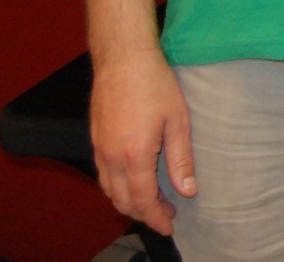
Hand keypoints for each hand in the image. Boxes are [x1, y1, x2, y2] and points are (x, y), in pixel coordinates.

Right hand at [89, 47, 194, 234]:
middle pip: (122, 200)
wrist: (123, 58)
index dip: (156, 217)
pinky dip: (115, 186)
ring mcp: (99, 148)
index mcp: (134, 155)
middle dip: (142, 214)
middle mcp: (111, 157)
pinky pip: (102, 173)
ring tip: (150, 203)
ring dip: (127, 202)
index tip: (170, 225)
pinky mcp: (95, 138)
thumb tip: (188, 191)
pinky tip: (131, 181)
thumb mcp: (178, 121)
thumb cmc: (155, 84)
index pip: (142, 201)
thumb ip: (181, 160)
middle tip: (164, 216)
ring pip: (108, 189)